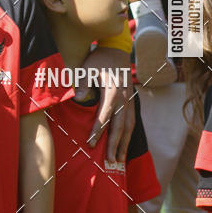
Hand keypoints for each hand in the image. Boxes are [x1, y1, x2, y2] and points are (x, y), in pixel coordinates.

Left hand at [85, 47, 133, 162]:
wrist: (116, 50)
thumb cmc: (98, 60)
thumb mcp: (86, 67)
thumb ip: (83, 83)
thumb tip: (79, 98)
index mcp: (112, 90)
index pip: (106, 115)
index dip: (98, 130)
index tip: (90, 143)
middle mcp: (124, 97)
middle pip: (120, 125)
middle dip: (114, 144)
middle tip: (109, 161)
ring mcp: (130, 100)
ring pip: (129, 125)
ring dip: (124, 143)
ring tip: (118, 160)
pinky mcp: (131, 101)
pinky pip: (132, 121)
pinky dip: (128, 135)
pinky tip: (123, 146)